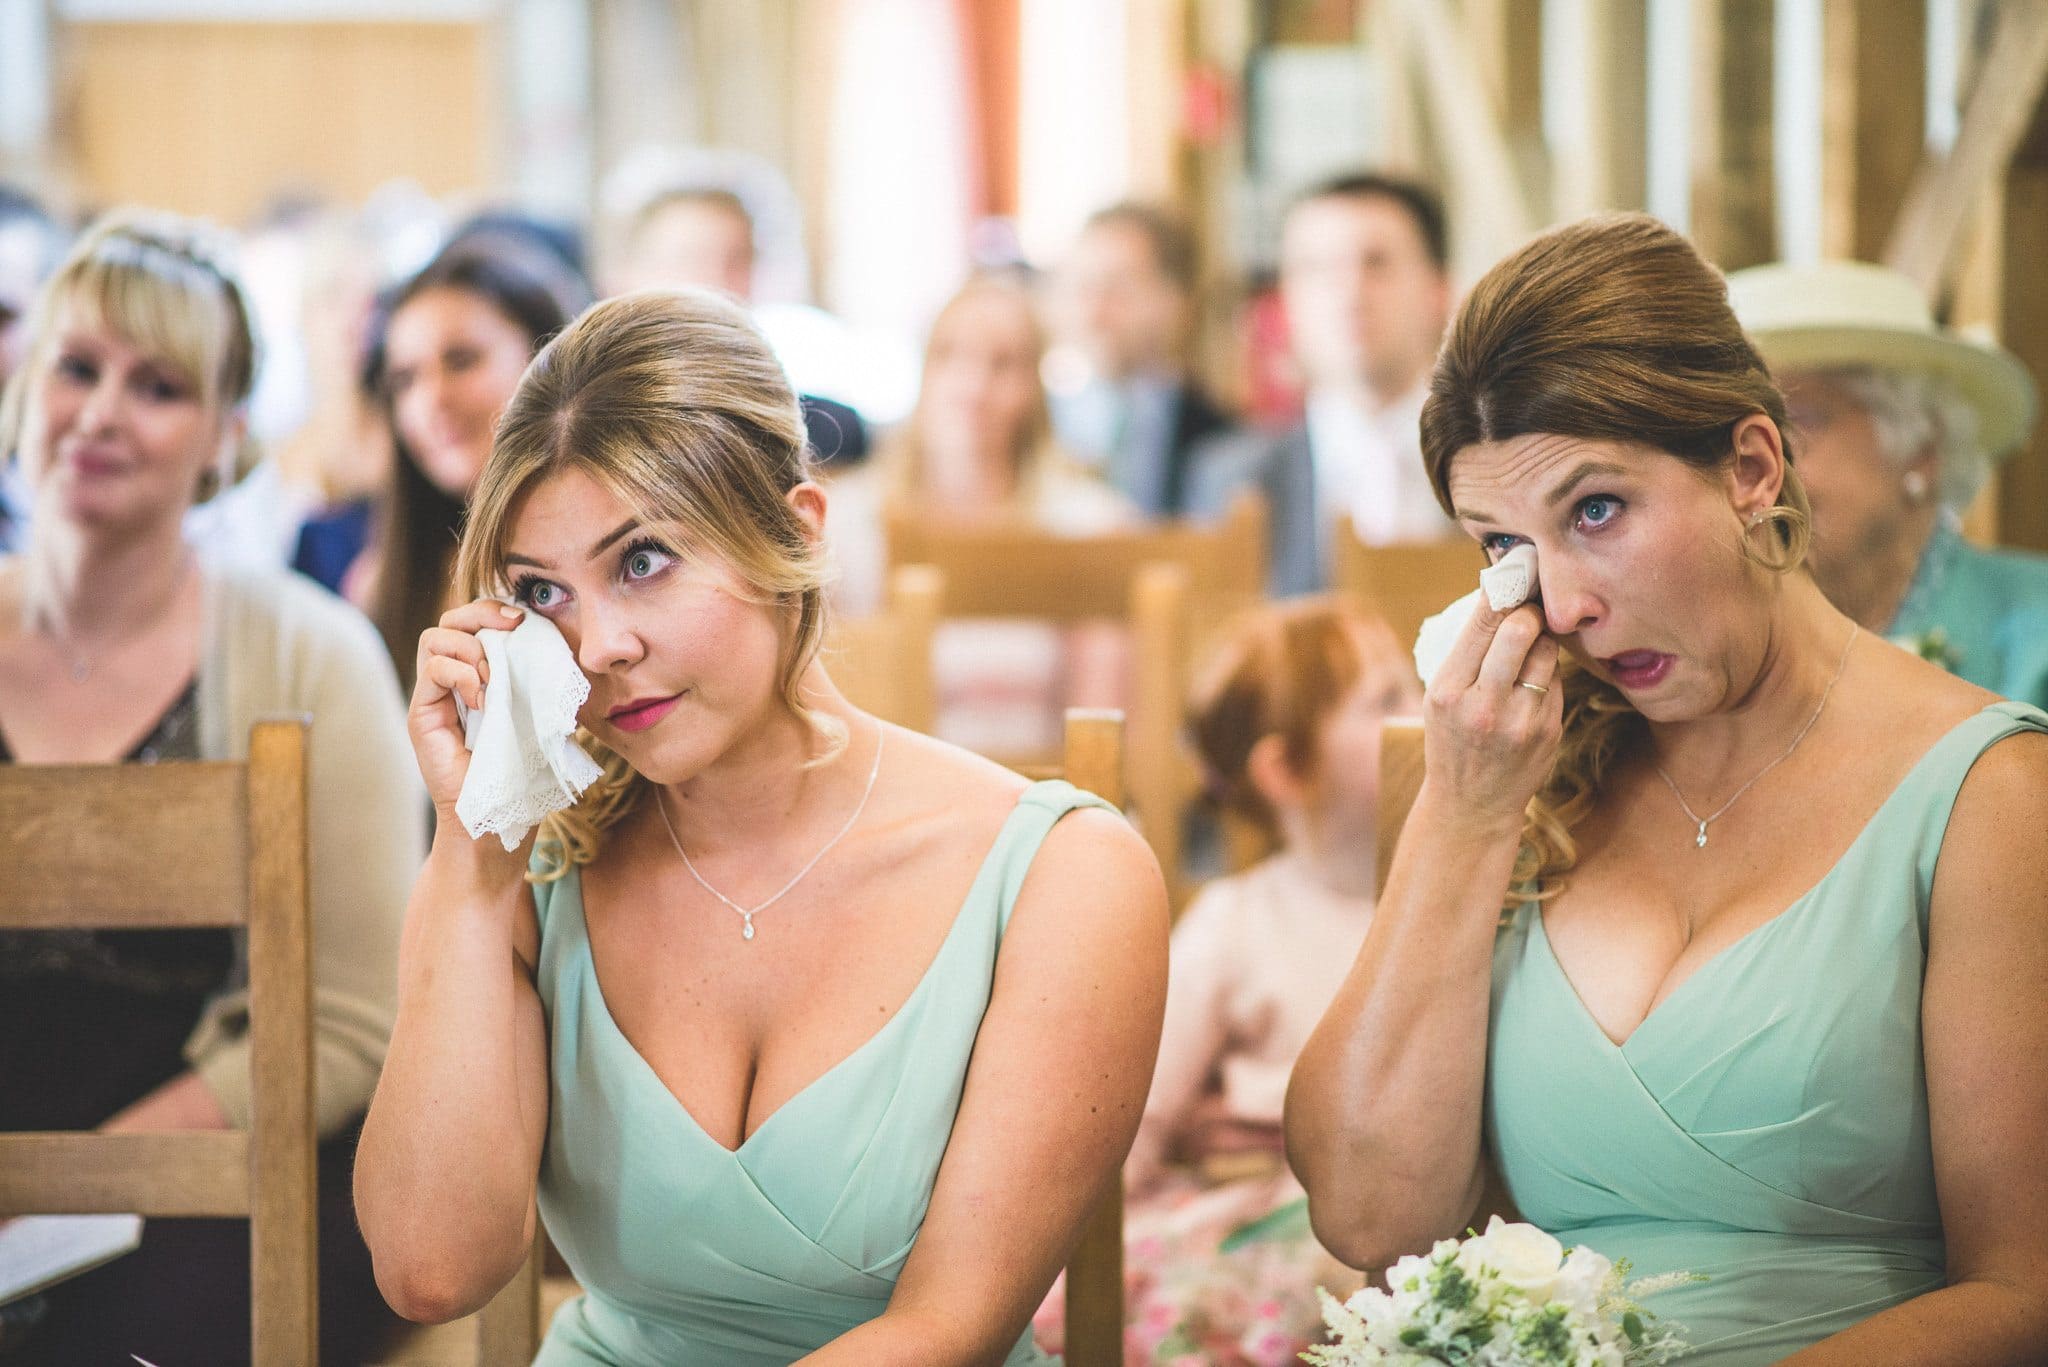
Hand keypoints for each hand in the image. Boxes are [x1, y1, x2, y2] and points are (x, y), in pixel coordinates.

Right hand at [410, 599, 524, 816]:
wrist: (498, 821)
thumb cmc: (524, 773)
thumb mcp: (541, 716)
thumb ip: (542, 683)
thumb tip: (559, 648)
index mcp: (480, 675)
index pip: (475, 623)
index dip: (495, 610)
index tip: (525, 619)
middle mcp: (451, 681)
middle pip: (451, 620)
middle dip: (481, 612)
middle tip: (512, 627)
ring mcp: (434, 696)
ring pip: (434, 637)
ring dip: (470, 647)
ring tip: (492, 679)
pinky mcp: (422, 714)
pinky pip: (431, 669)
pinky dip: (459, 673)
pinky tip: (482, 700)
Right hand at [1421, 597, 1563, 830]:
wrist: (1471, 806)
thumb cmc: (1451, 741)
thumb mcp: (1439, 698)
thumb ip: (1466, 653)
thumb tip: (1500, 595)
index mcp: (1449, 692)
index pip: (1483, 622)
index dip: (1504, 589)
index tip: (1514, 571)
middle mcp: (1485, 705)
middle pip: (1521, 629)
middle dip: (1528, 610)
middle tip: (1527, 607)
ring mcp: (1521, 720)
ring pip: (1546, 650)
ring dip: (1541, 638)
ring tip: (1529, 644)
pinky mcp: (1549, 730)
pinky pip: (1555, 679)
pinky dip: (1546, 670)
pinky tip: (1532, 682)